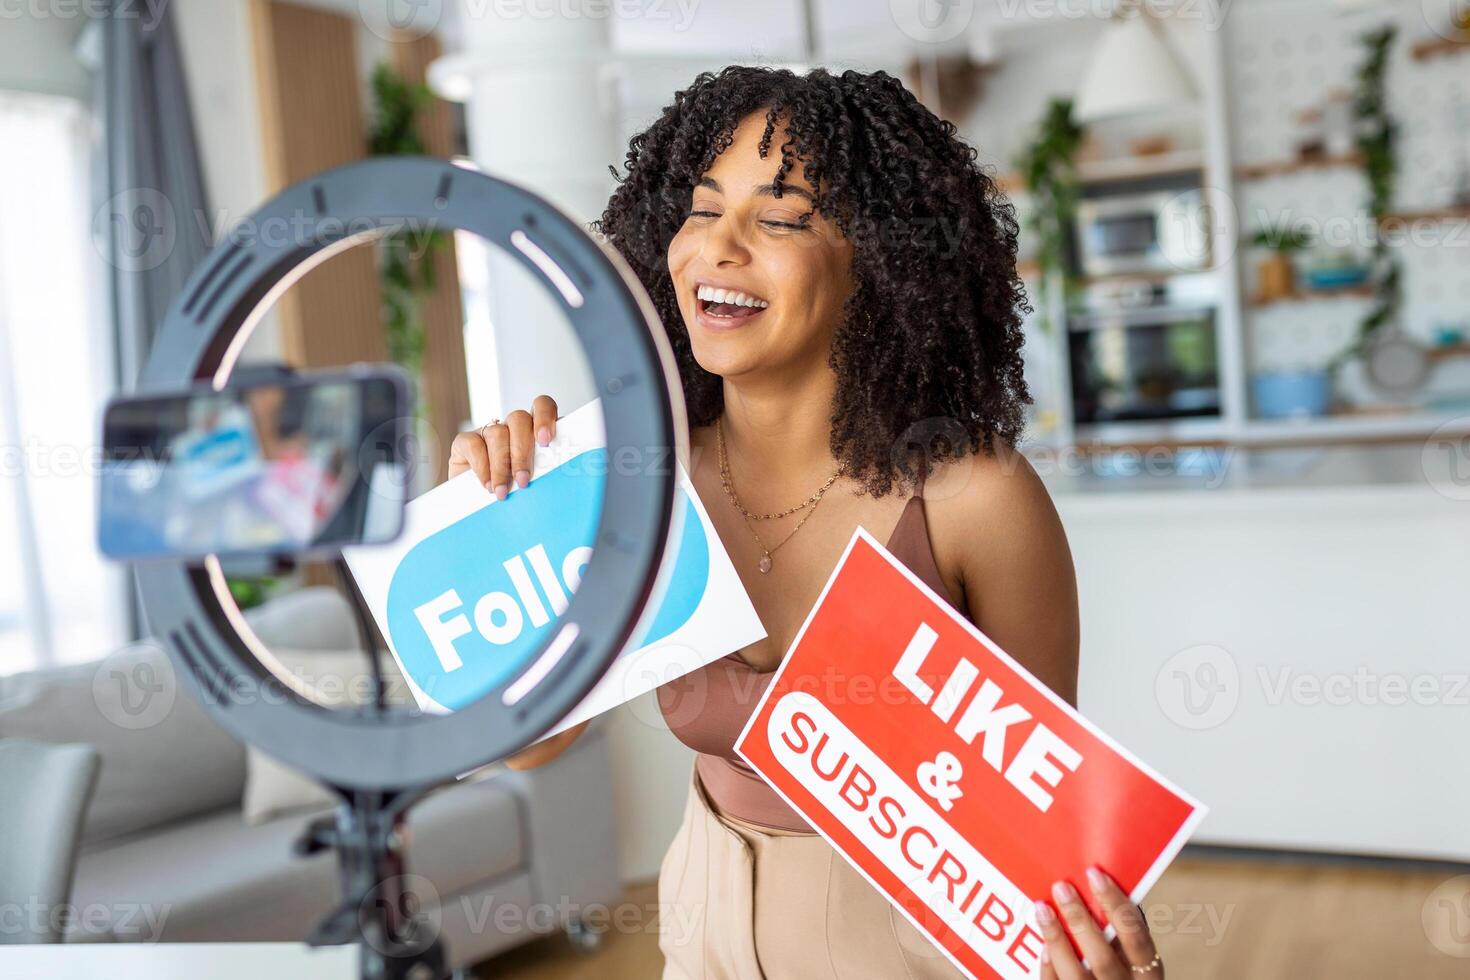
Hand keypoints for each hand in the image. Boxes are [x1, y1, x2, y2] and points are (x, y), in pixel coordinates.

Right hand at [448, 395, 558, 499]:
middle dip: (522, 452)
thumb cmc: (516, 495)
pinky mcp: (465, 442)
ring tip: (503, 491)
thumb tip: (562, 477)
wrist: (479, 508)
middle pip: (519, 419)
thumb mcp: (537, 483)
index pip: (542, 406)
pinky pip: (473, 444)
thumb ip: (548, 472)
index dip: (545, 418)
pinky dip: (481, 466)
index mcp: (535, 431)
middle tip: (523, 481)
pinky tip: (487, 485)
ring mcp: (488, 433)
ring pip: (497, 433)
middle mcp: (512, 428)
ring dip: (501, 466)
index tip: (546, 441)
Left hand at [1035, 867, 1161, 979]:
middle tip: (1062, 887)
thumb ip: (1122, 933)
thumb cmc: (1125, 973)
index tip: (1095, 875)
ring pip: (1076, 974)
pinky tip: (1044, 945)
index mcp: (1148, 973)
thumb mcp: (1134, 957)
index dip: (1116, 905)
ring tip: (1043, 909)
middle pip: (1102, 958)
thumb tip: (1096, 888)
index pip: (1136, 938)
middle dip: (1079, 920)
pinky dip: (1049, 965)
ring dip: (1056, 939)